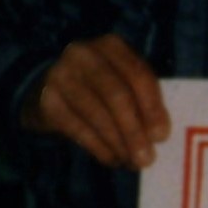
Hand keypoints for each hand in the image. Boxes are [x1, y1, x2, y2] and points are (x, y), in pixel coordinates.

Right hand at [23, 33, 168, 168]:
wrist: (46, 87)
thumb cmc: (97, 86)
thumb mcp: (121, 80)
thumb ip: (141, 98)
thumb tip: (159, 134)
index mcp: (111, 45)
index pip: (138, 74)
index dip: (152, 107)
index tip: (161, 136)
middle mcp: (83, 54)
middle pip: (116, 95)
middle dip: (134, 130)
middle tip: (147, 158)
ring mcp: (61, 75)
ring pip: (97, 114)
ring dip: (118, 143)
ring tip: (132, 162)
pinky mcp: (46, 99)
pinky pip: (77, 128)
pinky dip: (99, 147)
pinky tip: (112, 159)